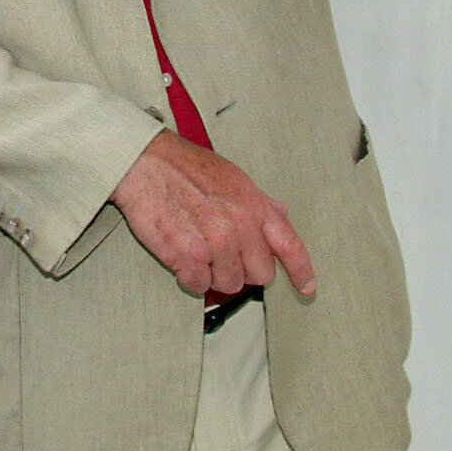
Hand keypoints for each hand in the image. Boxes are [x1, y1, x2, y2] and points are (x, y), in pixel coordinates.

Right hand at [108, 130, 315, 298]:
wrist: (144, 163)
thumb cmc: (185, 166)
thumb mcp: (232, 175)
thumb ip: (259, 200)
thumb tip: (282, 213)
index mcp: (255, 204)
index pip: (290, 245)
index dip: (301, 271)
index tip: (307, 287)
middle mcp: (240, 225)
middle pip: (260, 275)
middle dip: (244, 269)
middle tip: (223, 253)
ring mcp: (215, 242)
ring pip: (230, 284)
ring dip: (214, 273)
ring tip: (197, 247)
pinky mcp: (187, 256)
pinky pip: (199, 286)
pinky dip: (190, 277)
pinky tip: (182, 255)